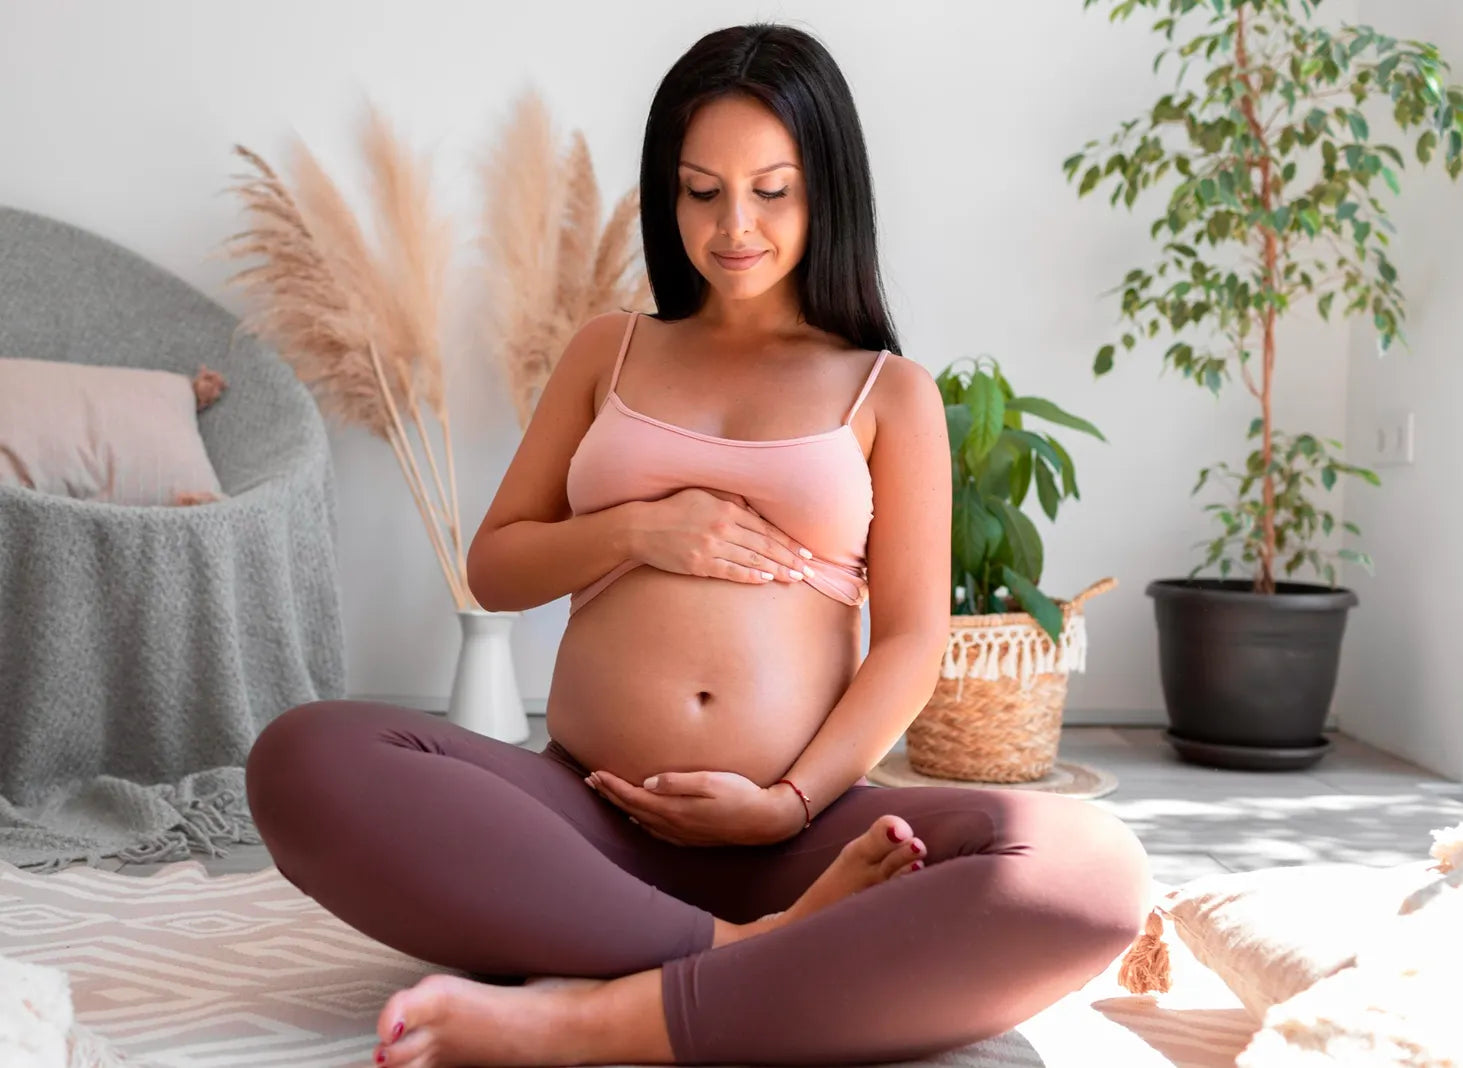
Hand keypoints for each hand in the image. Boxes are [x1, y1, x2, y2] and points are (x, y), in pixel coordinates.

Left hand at [584, 767, 802, 845]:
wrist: (764, 821)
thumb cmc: (741, 794)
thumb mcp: (710, 780)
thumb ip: (677, 781)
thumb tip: (647, 782)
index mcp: (674, 809)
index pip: (633, 797)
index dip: (612, 785)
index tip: (595, 773)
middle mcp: (673, 825)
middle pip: (632, 809)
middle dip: (609, 795)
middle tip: (590, 781)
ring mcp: (681, 834)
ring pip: (641, 820)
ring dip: (622, 807)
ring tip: (607, 794)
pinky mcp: (689, 838)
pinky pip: (655, 831)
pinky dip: (639, 820)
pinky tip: (637, 817)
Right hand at [629, 488, 814, 585]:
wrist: (642, 527)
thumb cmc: (673, 508)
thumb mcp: (703, 494)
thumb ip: (730, 499)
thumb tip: (753, 509)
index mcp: (726, 509)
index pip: (765, 529)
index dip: (788, 542)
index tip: (805, 552)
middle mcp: (722, 528)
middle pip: (764, 546)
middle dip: (789, 559)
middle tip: (808, 571)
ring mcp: (711, 547)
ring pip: (752, 561)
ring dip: (776, 570)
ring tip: (794, 578)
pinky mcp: (699, 565)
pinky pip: (731, 572)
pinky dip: (750, 576)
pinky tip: (766, 580)